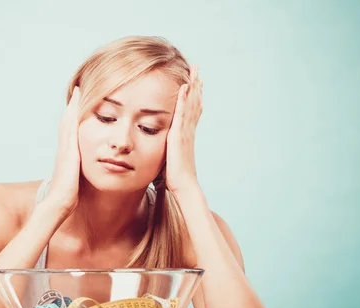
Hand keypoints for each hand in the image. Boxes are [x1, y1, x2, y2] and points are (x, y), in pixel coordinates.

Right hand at [45, 86, 81, 216]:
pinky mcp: (69, 151)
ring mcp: (65, 149)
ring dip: (73, 106)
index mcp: (65, 156)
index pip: (69, 132)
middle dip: (73, 107)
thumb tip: (78, 179)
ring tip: (79, 91)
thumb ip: (75, 176)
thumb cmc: (66, 198)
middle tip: (78, 90)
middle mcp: (64, 149)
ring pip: (68, 122)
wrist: (59, 203)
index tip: (78, 106)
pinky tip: (78, 106)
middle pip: (67, 122)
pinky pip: (71, 128)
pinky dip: (74, 116)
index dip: (72, 118)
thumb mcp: (73, 183)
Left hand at [164, 64, 202, 194]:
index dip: (193, 97)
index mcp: (185, 135)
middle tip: (197, 70)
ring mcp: (185, 131)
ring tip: (195, 71)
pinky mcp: (180, 134)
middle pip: (194, 103)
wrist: (183, 185)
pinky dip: (184, 99)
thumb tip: (162, 149)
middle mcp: (188, 130)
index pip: (191, 111)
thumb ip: (168, 150)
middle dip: (196, 86)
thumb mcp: (170, 158)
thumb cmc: (175, 177)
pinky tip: (185, 86)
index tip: (194, 83)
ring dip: (193, 87)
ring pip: (191, 104)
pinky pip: (183, 113)